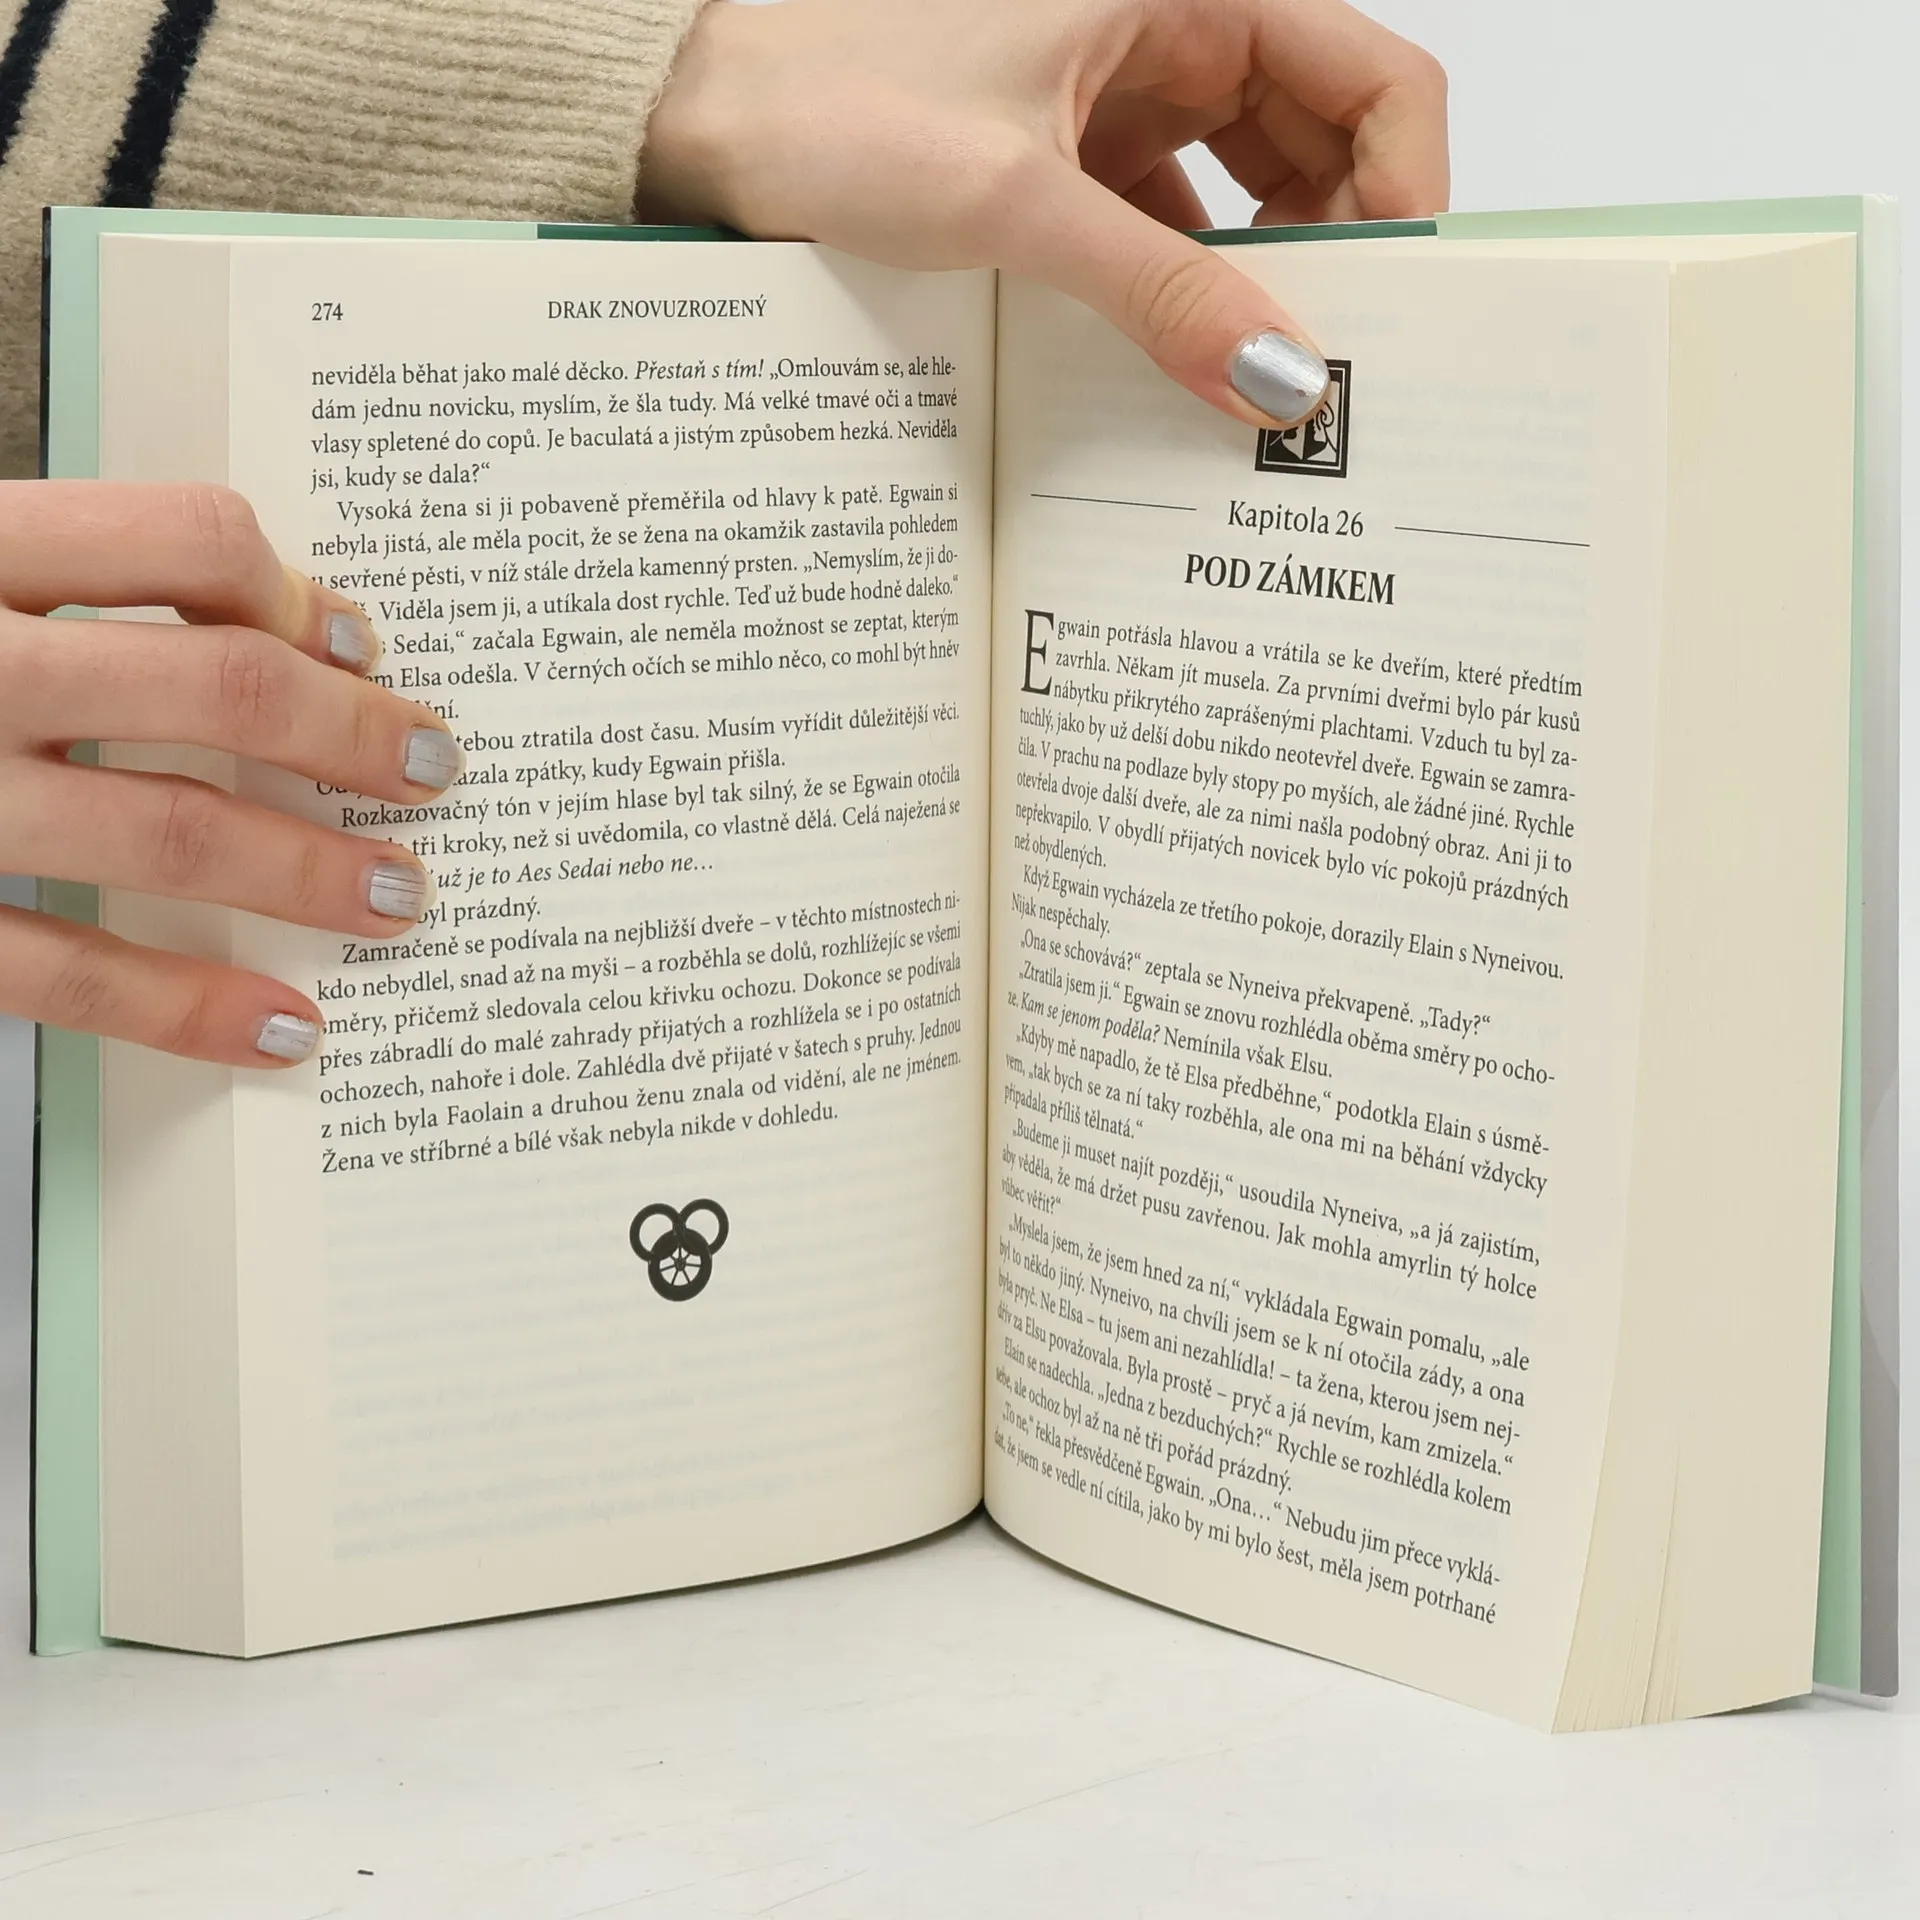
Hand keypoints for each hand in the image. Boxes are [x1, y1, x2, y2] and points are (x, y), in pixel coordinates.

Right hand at [0, 483, 465, 1066]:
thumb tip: (269, 623)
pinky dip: (191, 1005)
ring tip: (401, 900)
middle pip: (215, 684)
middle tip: (438, 769)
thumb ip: (55, 577)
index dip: (298, 591)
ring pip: (168, 828)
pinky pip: (68, 968)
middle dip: (354, 734)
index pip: (182, 537)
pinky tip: (286, 1026)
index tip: (363, 644)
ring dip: (309, 870)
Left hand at [641, 0, 1447, 424]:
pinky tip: (1171, 367)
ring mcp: (1118, 96)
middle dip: (1333, 253)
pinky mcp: (1068, 157)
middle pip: (1319, 143)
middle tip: (1324, 370)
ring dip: (1253, 284)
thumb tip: (1276, 374)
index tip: (1391, 309)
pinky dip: (1177, 292)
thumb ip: (1161, 289)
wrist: (694, 116)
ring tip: (1251, 385)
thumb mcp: (1019, 200)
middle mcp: (1167, 29)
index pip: (1371, 77)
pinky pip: (1164, 226)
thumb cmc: (827, 96)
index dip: (1404, 191)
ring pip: (1244, 192)